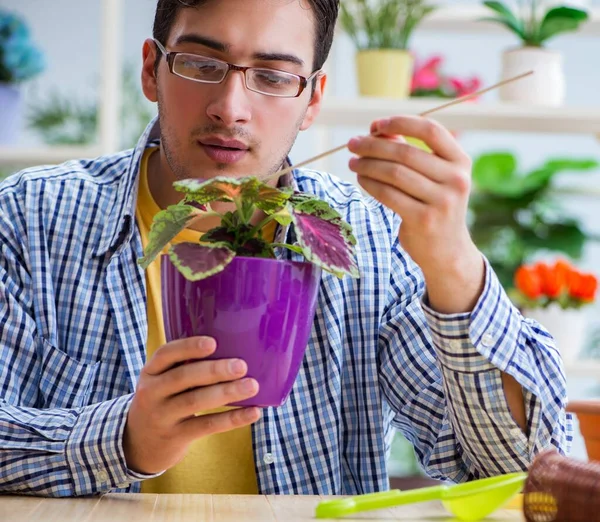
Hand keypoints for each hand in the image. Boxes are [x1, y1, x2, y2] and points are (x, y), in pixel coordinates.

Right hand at [123, 337, 259, 473]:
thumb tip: (234, 349)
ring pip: (195, 401)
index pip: (166, 354)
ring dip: (226, 393)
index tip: (213, 343)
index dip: (189, 347)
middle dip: (214, 370)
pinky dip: (231, 419)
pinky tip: (252, 412)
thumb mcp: (162, 381)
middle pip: (183, 377)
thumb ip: (185, 366)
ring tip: (252, 386)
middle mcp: (152, 392)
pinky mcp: (176, 436)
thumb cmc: (163, 401)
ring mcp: (162, 416)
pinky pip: (206, 425)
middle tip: (242, 366)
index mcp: (151, 372)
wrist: (139, 444)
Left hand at [347, 115, 483, 312]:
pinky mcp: (423, 220)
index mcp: (461, 161)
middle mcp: (456, 179)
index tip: (376, 124)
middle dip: (374, 145)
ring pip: (394, 173)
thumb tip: (376, 129)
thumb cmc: (434, 206)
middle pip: (405, 153)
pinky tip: (361, 179)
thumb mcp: (434, 177)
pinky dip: (370, 184)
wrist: (447, 250)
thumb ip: (410, 152)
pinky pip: (388, 194)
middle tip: (353, 143)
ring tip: (353, 162)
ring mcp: (441, 201)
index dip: (401, 122)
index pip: (431, 130)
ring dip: (367, 164)